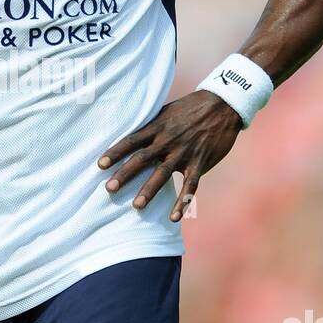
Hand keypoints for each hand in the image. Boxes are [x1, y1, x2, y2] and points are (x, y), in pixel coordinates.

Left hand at [98, 91, 242, 220]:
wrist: (222, 105)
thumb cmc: (190, 108)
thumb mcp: (166, 112)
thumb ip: (150, 126)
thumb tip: (130, 137)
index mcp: (157, 127)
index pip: (131, 141)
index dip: (115, 152)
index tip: (100, 165)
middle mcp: (168, 140)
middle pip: (142, 159)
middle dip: (125, 174)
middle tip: (109, 189)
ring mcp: (184, 153)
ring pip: (163, 174)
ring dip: (149, 191)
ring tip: (136, 206)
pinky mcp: (200, 163)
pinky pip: (190, 185)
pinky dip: (183, 202)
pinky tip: (174, 217)